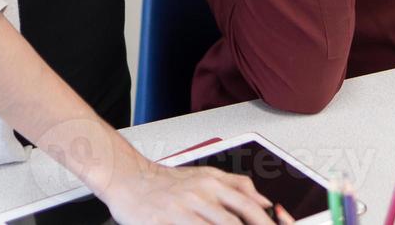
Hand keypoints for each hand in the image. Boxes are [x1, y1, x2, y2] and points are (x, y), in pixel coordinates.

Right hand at [97, 151, 275, 224]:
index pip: (248, 205)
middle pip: (234, 222)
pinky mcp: (166, 221)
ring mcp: (183, 209)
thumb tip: (264, 200)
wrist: (129, 178)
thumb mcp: (205, 175)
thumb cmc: (167, 181)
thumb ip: (236, 185)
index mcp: (213, 182)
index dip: (264, 222)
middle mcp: (201, 194)